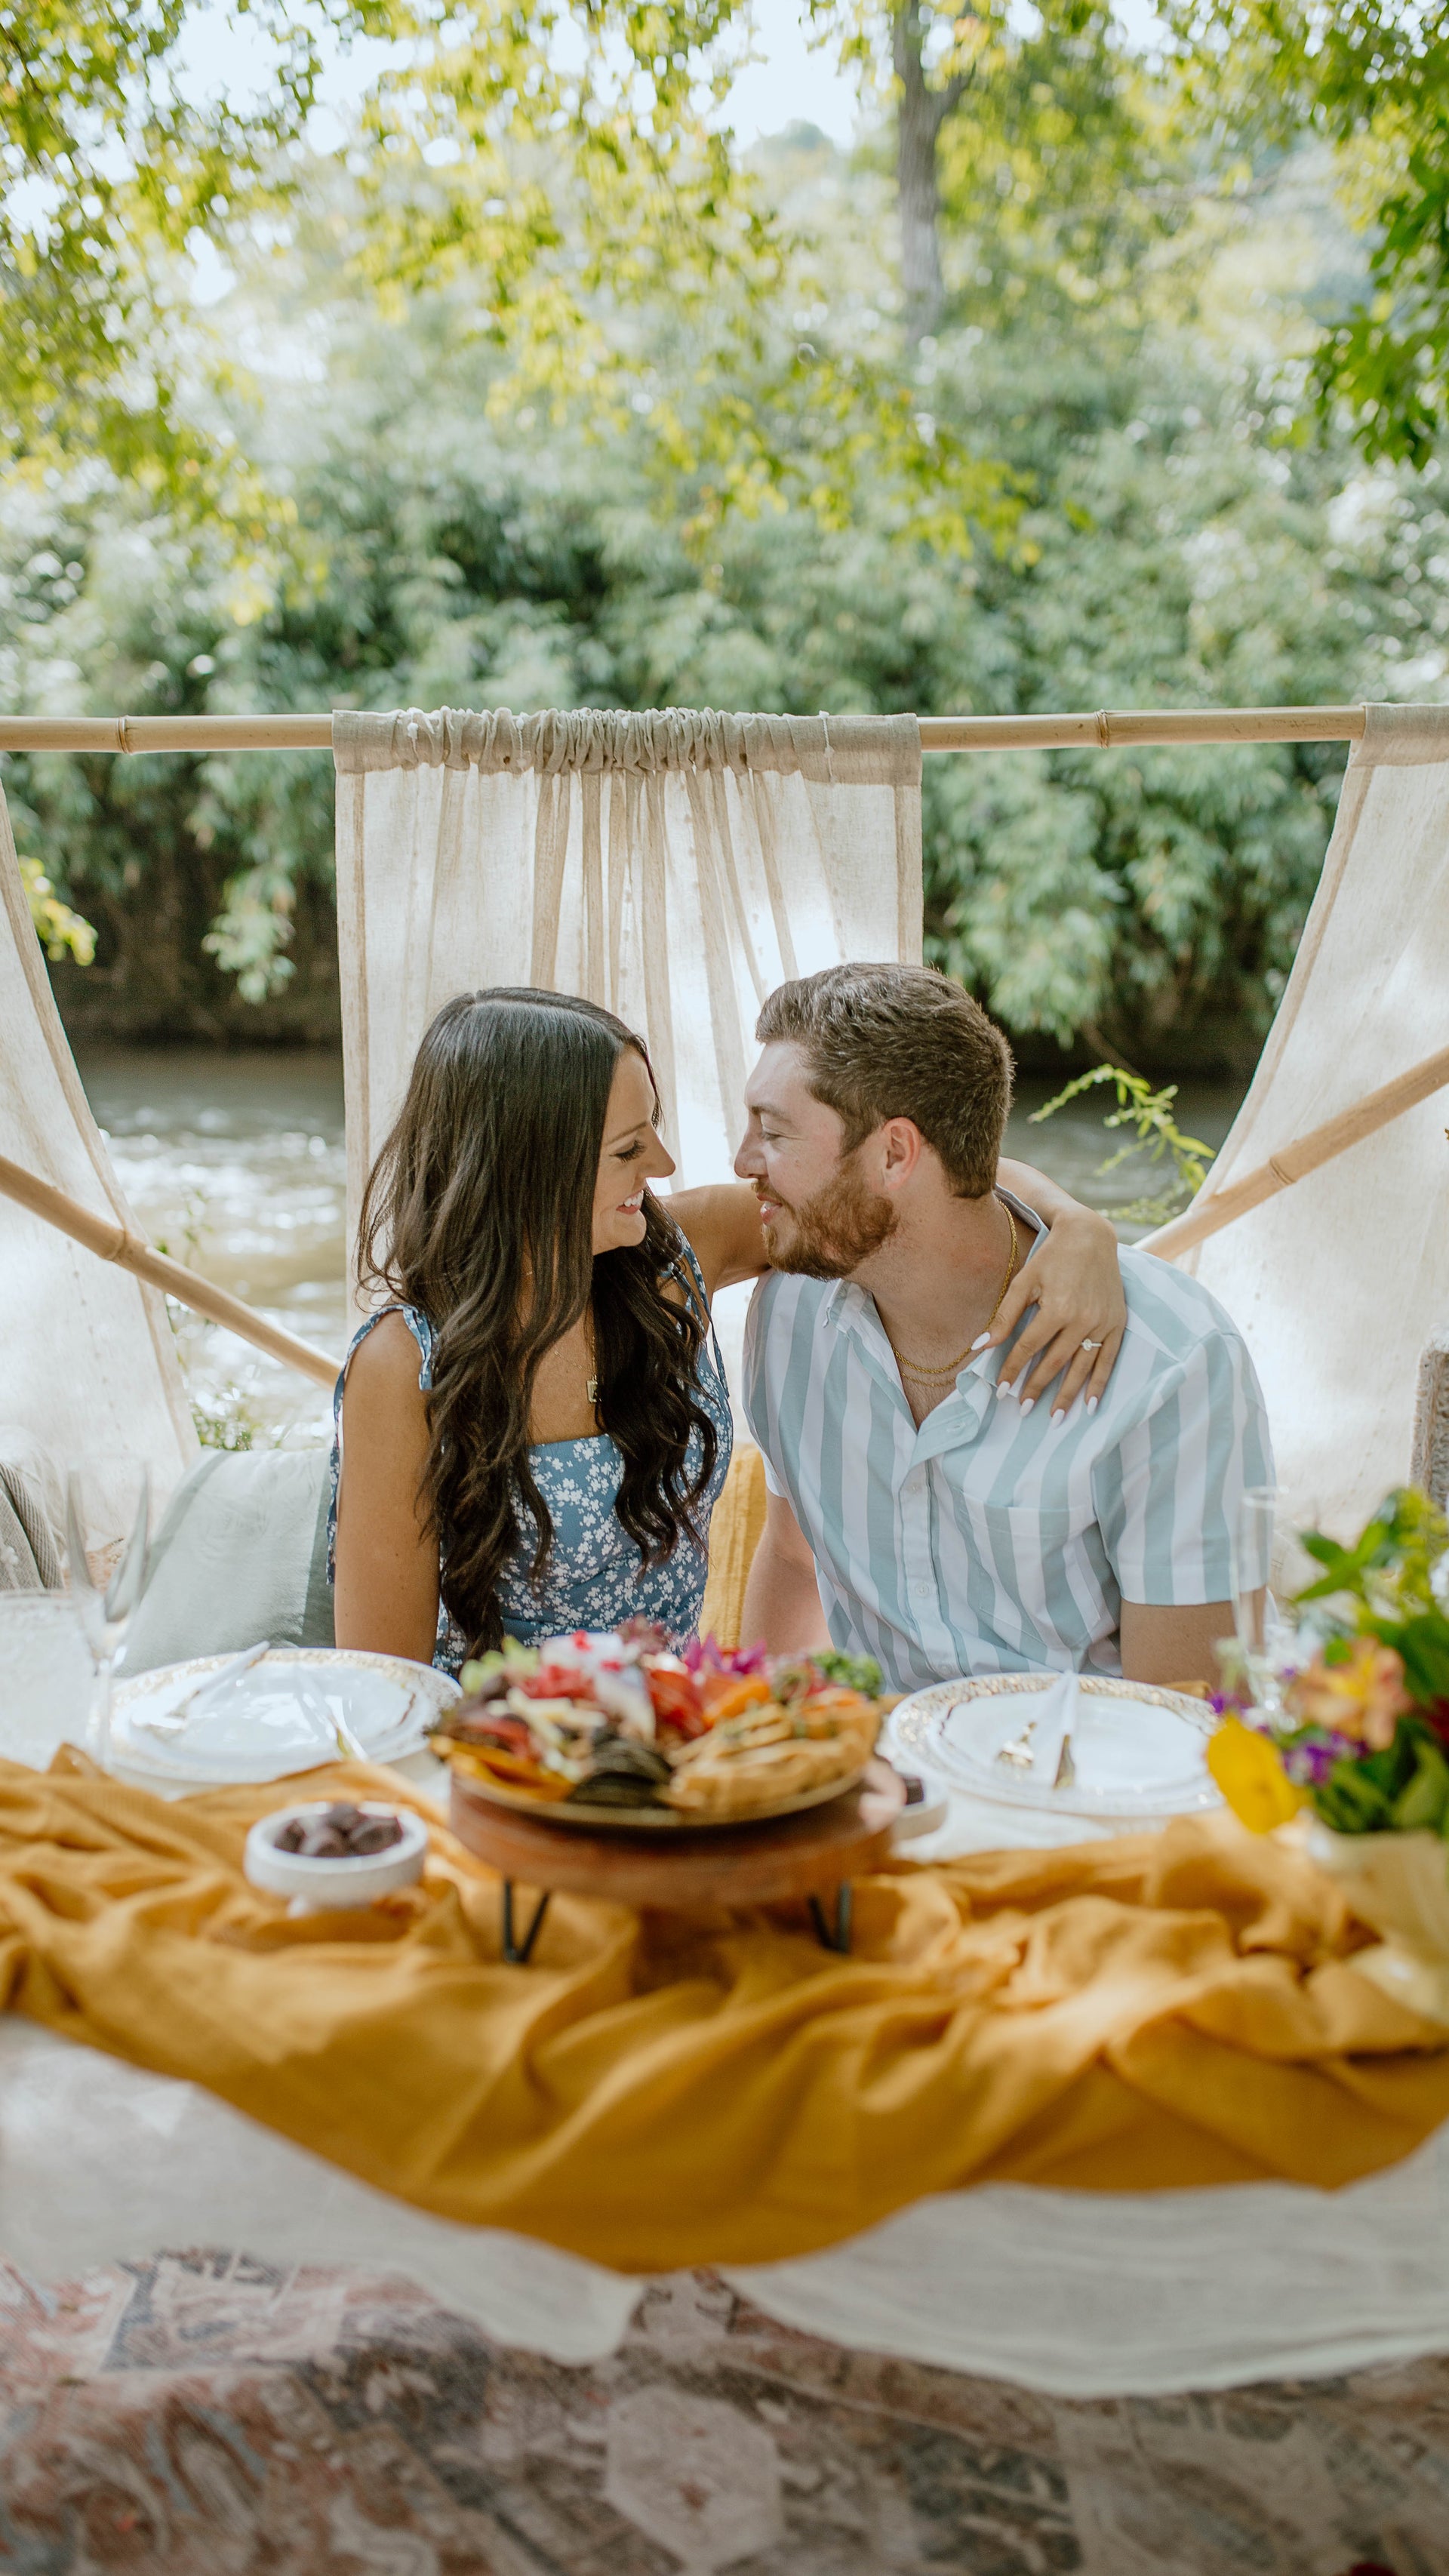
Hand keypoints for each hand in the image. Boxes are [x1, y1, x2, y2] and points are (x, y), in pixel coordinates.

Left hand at [986, 1210, 1124, 1415]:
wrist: (1091, 1237)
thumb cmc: (1052, 1258)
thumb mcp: (1024, 1281)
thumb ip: (1004, 1316)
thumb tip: (980, 1346)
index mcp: (1056, 1307)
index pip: (1029, 1348)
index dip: (1012, 1370)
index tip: (1000, 1390)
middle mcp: (1082, 1318)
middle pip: (1055, 1362)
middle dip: (1037, 1388)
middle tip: (1023, 1410)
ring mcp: (1103, 1323)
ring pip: (1082, 1367)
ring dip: (1068, 1395)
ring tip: (1054, 1418)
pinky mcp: (1117, 1323)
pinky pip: (1108, 1360)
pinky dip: (1100, 1383)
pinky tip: (1091, 1405)